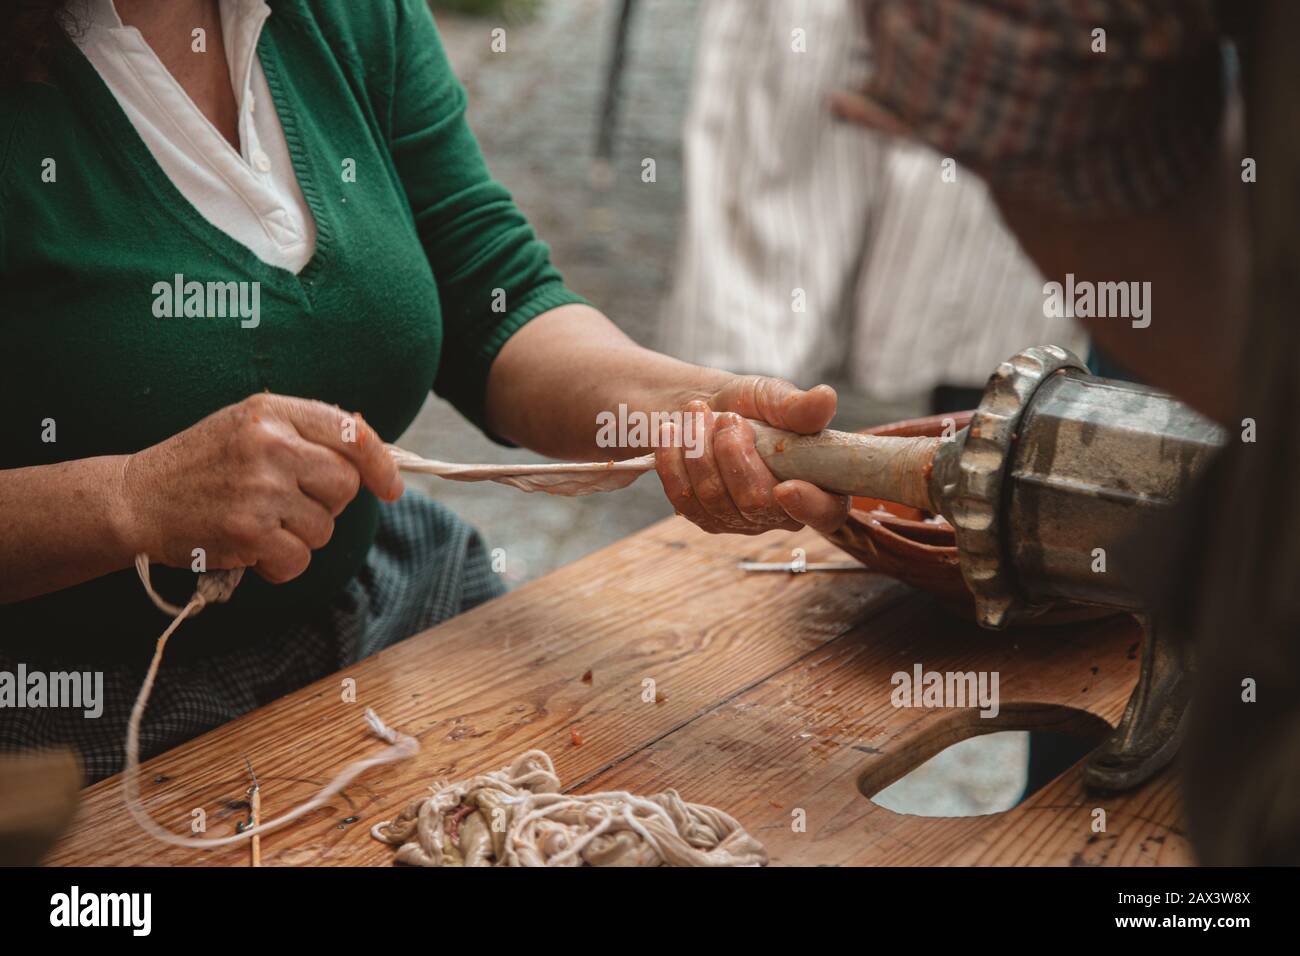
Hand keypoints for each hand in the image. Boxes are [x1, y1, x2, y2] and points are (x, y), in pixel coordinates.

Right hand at [117, 393, 402, 582]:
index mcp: (272, 411)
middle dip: (329, 502)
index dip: (381, 463)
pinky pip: (300, 559)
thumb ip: (304, 432)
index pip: (352, 432)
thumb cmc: (202, 464)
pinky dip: (283, 564)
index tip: (392, 488)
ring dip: (301, 536)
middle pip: (346, 485)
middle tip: (290, 504)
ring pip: (325, 527)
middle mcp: (270, 445)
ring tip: (260, 523)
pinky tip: (254, 550)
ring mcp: (260, 489)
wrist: (135, 498)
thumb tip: (374, 451)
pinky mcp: (248, 533)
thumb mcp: (249, 426)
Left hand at [654, 376, 848, 534]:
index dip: (808, 507)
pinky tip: (672, 433)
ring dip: (699, 449)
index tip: (785, 489)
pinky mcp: (707, 519)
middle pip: (756, 503)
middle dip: (733, 454)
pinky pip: (683, 499)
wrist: (710, 411)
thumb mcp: (775, 398)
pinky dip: (672, 461)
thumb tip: (825, 399)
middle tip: (728, 417)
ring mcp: (742, 521)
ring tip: (698, 412)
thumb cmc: (753, 407)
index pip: (824, 513)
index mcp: (817, 485)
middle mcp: (781, 512)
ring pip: (714, 499)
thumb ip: (798, 406)